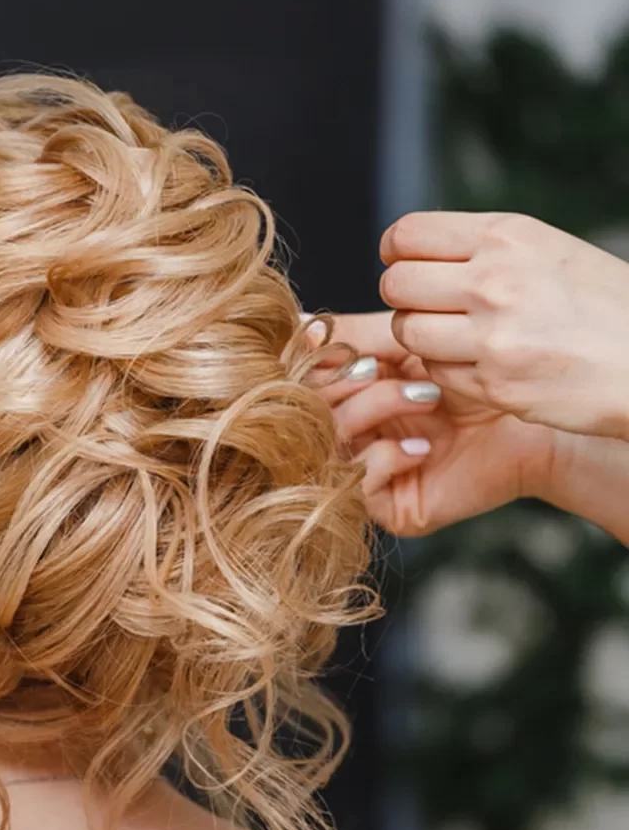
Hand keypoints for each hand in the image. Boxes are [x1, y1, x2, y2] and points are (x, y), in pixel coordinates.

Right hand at [318, 312, 558, 536]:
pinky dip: (385, 458)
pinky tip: (423, 446)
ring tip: (425, 397)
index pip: (304, 383)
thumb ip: (356, 336)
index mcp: (346, 400)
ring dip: (373, 411)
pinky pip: (357, 485)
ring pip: (330, 444)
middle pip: (309, 411)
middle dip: (346, 383)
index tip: (340, 344)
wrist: (531, 425)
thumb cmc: (476, 382)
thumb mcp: (411, 349)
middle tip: (384, 367)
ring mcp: (362, 473)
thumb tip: (299, 322)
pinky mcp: (385, 507)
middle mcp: (348, 437)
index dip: (318, 363)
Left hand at [379, 212, 628, 441]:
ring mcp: (492, 336)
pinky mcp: (493, 384)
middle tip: (428, 306)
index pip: (406, 235)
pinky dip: (445, 369)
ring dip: (419, 336)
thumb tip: (410, 252)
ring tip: (453, 336)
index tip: (407, 264)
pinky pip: (434, 372)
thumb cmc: (603, 306)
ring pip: (405, 331)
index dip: (396, 253)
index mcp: (508, 237)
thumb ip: (482, 249)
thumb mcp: (549, 252)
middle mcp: (494, 281)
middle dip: (404, 297)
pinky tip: (478, 363)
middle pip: (395, 285)